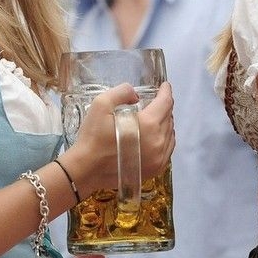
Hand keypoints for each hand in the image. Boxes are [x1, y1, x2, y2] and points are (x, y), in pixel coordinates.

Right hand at [60, 81, 174, 198]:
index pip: (165, 103)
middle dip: (164, 107)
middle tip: (156, 102)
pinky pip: (168, 150)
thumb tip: (135, 95)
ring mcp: (159, 158)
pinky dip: (165, 140)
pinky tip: (155, 137)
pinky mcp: (155, 169)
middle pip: (169, 118)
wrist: (86, 170)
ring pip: (170, 134)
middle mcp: (158, 141)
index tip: (165, 87)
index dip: (166, 92)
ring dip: (165, 123)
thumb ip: (122, 92)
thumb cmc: (92, 138)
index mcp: (148, 124)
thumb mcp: (101, 104)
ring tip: (154, 119)